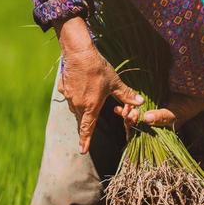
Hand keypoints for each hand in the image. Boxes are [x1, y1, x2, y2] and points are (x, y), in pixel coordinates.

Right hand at [57, 18, 142, 153]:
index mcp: (91, 107)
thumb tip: (140, 102)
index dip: (85, 140)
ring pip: (75, 109)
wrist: (79, 53)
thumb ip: (126, 94)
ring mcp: (69, 97)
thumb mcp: (114, 82)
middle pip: (81, 120)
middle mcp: (78, 105)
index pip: (88, 128)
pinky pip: (70, 97)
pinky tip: (79, 88)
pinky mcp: (63, 89)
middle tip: (84, 135)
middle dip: (84, 127)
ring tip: (86, 106)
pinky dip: (75, 96)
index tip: (82, 151)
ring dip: (81, 110)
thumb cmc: (98, 68)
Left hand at [113, 90, 203, 129]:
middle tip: (123, 112)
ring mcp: (150, 114)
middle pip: (135, 125)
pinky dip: (129, 107)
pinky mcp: (150, 104)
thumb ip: (161, 116)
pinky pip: (136, 107)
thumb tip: (146, 118)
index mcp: (158, 131)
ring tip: (121, 108)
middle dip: (128, 119)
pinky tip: (120, 105)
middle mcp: (152, 124)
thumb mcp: (175, 113)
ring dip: (127, 113)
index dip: (133, 127)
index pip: (141, 134)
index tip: (129, 118)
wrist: (196, 93)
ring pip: (134, 117)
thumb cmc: (187, 106)